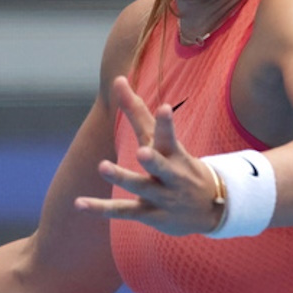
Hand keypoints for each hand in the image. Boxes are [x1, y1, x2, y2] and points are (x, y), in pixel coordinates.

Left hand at [74, 75, 222, 235]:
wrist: (213, 208)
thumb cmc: (181, 166)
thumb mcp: (166, 141)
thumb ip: (139, 112)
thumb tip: (117, 78)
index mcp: (174, 153)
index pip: (166, 134)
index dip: (165, 122)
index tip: (164, 108)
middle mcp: (169, 174)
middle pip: (160, 164)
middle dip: (153, 159)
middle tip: (143, 152)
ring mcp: (161, 196)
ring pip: (140, 187)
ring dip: (122, 177)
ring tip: (103, 166)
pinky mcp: (150, 214)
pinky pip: (123, 210)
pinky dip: (101, 208)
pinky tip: (78, 203)